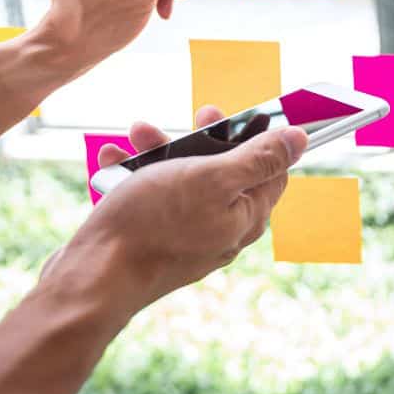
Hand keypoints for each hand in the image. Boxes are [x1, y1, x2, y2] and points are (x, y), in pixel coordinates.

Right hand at [40, 106, 306, 319]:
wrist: (93, 278)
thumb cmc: (154, 225)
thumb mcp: (212, 177)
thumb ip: (258, 158)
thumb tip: (300, 139)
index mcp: (247, 215)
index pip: (272, 170)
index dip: (257, 137)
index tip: (232, 115)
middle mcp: (223, 229)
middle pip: (224, 171)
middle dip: (201, 139)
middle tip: (191, 118)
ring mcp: (188, 237)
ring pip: (182, 181)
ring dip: (160, 152)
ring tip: (137, 134)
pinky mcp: (154, 241)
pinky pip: (151, 200)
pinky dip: (134, 177)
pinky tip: (113, 162)